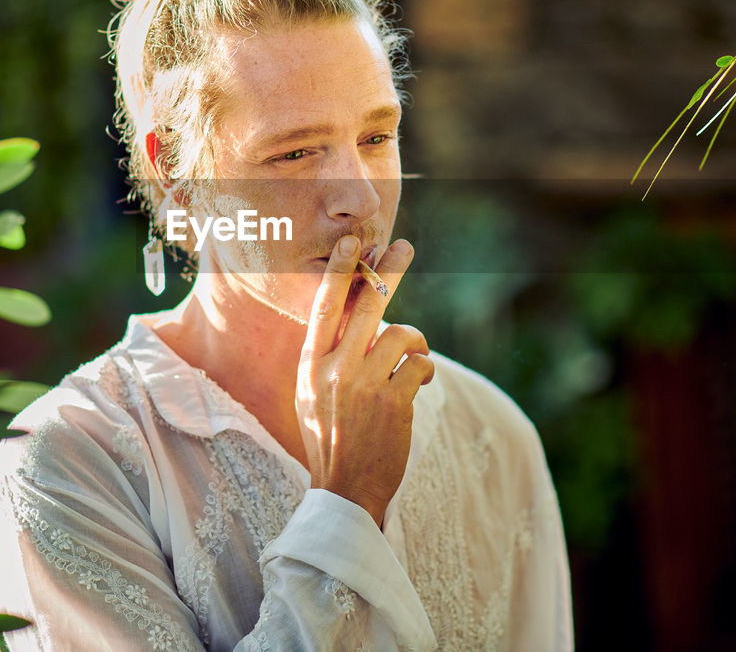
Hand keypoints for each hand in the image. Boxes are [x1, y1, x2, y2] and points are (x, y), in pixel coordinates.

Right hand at [296, 235, 434, 527]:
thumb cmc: (331, 441)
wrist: (345, 491)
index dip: (339, 271)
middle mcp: (334, 369)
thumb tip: (360, 320)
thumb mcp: (314, 396)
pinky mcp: (393, 401)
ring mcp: (363, 384)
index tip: (352, 243)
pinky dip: (425, 371)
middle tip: (404, 246)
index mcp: (310, 365)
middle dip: (389, 272)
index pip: (324, 307)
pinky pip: (420, 365)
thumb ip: (330, 359)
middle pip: (367, 305)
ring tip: (415, 359)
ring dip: (415, 343)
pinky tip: (419, 384)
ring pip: (402, 334)